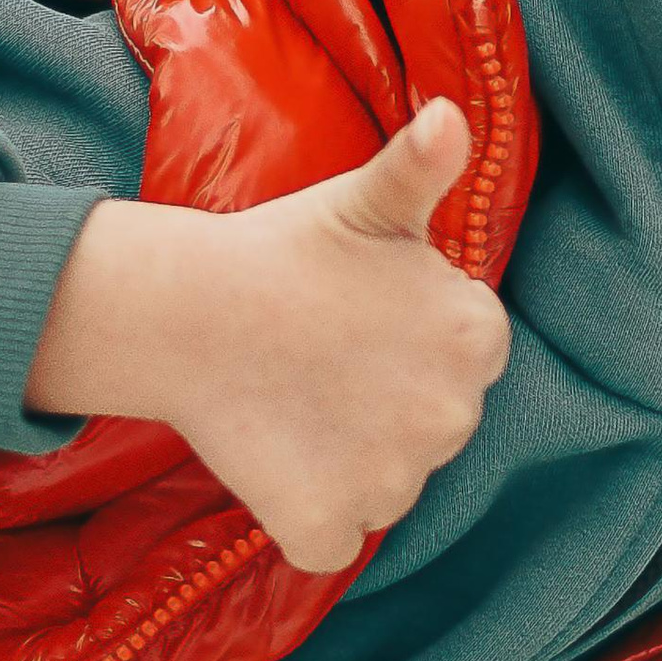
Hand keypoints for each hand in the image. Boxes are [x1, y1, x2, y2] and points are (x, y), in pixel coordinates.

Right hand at [27, 100, 511, 572]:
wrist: (181, 310)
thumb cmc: (282, 250)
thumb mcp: (366, 200)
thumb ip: (424, 169)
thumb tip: (448, 119)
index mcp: (480, 336)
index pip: (465, 362)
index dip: (409, 343)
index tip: (358, 321)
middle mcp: (454, 416)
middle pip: (430, 427)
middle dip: (386, 402)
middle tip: (321, 358)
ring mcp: (395, 479)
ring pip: (388, 485)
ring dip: (350, 458)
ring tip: (296, 400)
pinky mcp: (327, 523)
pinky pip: (336, 540)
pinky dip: (311, 517)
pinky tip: (279, 459)